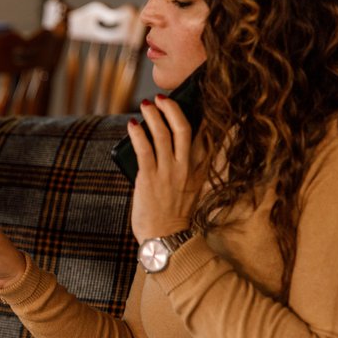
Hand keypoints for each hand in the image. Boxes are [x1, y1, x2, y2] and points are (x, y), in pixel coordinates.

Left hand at [128, 95, 204, 242]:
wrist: (165, 239)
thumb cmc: (172, 215)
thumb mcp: (188, 190)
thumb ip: (185, 168)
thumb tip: (164, 145)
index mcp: (199, 170)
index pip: (205, 137)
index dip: (202, 115)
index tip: (197, 100)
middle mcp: (186, 168)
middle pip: (183, 128)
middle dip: (172, 108)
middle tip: (162, 97)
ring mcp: (168, 172)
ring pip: (162, 134)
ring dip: (152, 115)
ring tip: (146, 105)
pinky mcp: (149, 178)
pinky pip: (143, 148)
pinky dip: (137, 133)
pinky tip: (132, 124)